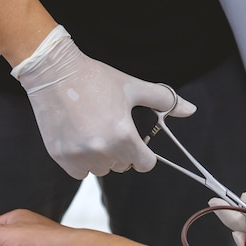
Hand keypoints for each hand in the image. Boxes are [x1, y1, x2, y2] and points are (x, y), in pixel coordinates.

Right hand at [15, 26, 196, 178]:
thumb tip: (191, 110)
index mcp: (123, 135)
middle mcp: (102, 150)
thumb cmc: (96, 78)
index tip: (135, 142)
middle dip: (121, 152)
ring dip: (101, 158)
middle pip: (122, 167)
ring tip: (93, 131)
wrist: (53, 72)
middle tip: (109, 127)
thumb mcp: (133, 87)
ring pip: (101, 171)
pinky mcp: (61, 157)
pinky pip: (80, 173)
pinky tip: (79, 139)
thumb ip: (165, 101)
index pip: (145, 164)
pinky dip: (82, 162)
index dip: (143, 154)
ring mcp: (79, 155)